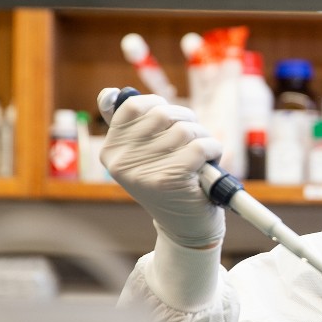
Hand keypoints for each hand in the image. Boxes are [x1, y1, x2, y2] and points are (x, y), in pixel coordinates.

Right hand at [98, 88, 224, 248]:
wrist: (185, 228)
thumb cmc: (168, 183)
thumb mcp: (142, 155)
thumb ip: (128, 126)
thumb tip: (109, 93)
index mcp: (111, 150)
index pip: (132, 105)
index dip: (159, 106)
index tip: (171, 122)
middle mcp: (121, 161)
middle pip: (163, 114)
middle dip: (187, 121)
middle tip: (193, 139)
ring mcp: (144, 170)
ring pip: (184, 129)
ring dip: (202, 137)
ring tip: (201, 155)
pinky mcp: (170, 179)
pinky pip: (200, 145)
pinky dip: (213, 150)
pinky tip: (209, 163)